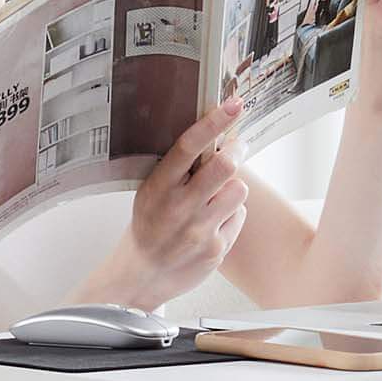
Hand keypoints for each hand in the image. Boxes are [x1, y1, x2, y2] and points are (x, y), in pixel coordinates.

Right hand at [121, 96, 249, 302]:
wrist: (143, 275)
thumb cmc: (150, 227)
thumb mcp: (151, 193)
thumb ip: (178, 170)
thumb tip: (214, 138)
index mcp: (158, 188)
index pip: (188, 147)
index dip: (213, 122)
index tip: (233, 104)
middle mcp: (179, 208)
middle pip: (224, 167)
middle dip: (236, 150)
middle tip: (238, 146)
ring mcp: (199, 230)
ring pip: (238, 190)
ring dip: (233, 186)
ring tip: (218, 194)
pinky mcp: (216, 249)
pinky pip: (238, 216)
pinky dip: (231, 213)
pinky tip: (214, 221)